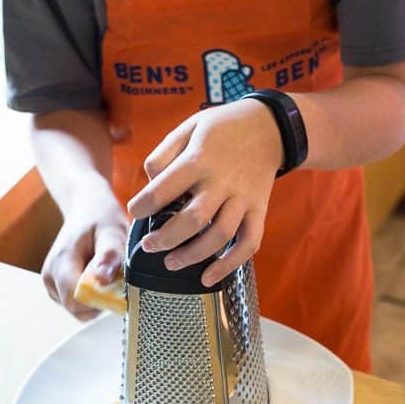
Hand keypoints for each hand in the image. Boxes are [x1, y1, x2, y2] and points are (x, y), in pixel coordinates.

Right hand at [41, 187, 127, 319]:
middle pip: (76, 308)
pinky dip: (91, 295)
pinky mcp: (57, 287)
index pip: (75, 299)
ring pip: (77, 308)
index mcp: (61, 260)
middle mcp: (50, 275)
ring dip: (96, 297)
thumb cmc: (100, 217)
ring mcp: (51, 282)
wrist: (87, 208)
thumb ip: (109, 255)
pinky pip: (77, 303)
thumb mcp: (112, 231)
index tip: (118, 286)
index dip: (99, 300)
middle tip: (115, 276)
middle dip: (100, 299)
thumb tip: (102, 279)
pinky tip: (96, 275)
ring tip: (104, 271)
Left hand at [127, 99, 282, 285]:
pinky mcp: (259, 210)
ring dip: (192, 256)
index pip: (164, 190)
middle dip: (165, 239)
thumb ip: (164, 154)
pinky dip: (229, 264)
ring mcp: (244, 198)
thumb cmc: (221, 128)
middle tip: (149, 245)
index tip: (135, 212)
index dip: (143, 206)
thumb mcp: (187, 127)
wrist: (269, 127)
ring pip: (220, 236)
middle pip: (193, 220)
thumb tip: (150, 182)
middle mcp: (223, 182)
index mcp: (199, 159)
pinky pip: (249, 243)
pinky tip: (208, 276)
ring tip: (170, 263)